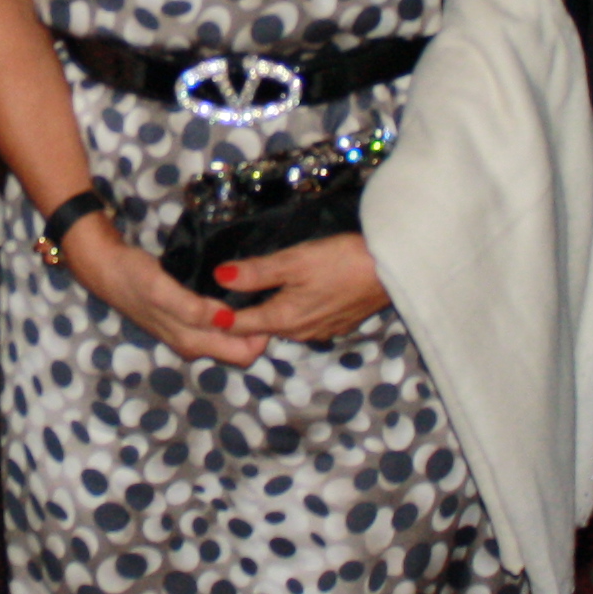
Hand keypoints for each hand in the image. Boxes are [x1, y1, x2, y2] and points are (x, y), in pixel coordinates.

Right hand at [60, 222, 253, 368]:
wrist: (105, 267)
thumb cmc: (132, 277)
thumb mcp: (162, 290)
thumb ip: (192, 310)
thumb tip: (226, 321)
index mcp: (191, 342)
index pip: (244, 354)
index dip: (261, 334)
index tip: (268, 305)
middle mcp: (193, 344)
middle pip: (240, 348)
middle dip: (257, 328)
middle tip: (265, 296)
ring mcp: (188, 333)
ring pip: (230, 337)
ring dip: (244, 320)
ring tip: (253, 292)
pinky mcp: (183, 320)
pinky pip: (217, 324)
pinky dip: (229, 312)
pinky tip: (233, 292)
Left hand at [206, 232, 389, 345]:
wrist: (392, 268)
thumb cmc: (341, 261)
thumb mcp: (293, 261)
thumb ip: (255, 272)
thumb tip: (218, 278)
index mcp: (284, 319)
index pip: (239, 326)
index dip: (218, 316)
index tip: (200, 305)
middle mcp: (300, 333)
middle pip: (261, 327)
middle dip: (242, 316)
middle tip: (223, 295)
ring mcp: (322, 331)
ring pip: (284, 325)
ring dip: (269, 313)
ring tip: (255, 291)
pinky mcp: (339, 324)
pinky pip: (306, 321)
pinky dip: (293, 310)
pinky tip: (295, 292)